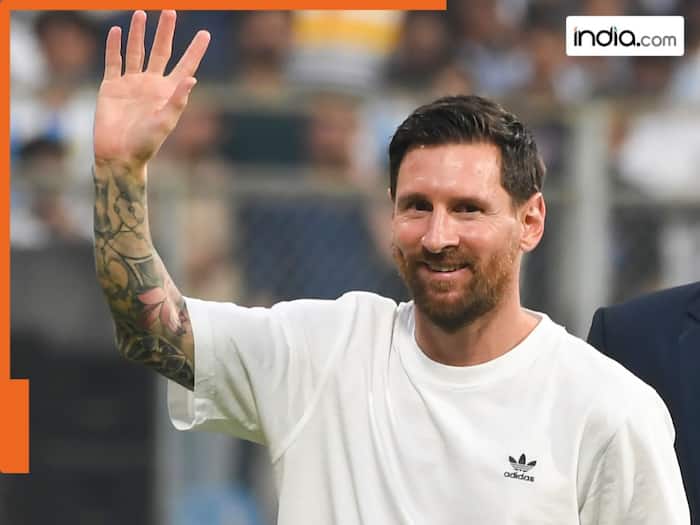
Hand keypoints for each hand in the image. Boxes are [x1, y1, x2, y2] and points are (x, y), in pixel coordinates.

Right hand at [93, 10, 209, 169]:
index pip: (185, 66)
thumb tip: (192, 79)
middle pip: (161, 51)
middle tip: (171, 12)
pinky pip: (113, 62)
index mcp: (168, 93)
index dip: (195, 50)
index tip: (206, 34)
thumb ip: (177, 101)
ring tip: (142, 13)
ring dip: (139, 33)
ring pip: (136, 51)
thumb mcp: (165, 123)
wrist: (118, 155)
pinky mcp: (111, 87)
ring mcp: (131, 84)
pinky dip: (115, 46)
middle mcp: (151, 85)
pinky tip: (117, 32)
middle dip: (166, 32)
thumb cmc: (145, 144)